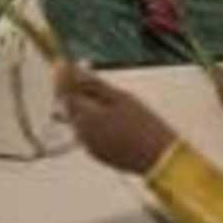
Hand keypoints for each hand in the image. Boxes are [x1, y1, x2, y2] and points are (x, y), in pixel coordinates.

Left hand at [55, 62, 174, 174]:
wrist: (159, 158)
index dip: (64, 79)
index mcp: (85, 117)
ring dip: (86, 107)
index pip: (64, 93)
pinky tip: (112, 117)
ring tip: (105, 97)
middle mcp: (82, 133)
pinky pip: (89, 133)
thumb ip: (94, 84)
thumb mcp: (121, 98)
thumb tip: (75, 71)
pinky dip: (95, 122)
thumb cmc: (143, 124)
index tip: (65, 65)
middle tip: (86, 77)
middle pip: (70, 107)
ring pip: (80, 120)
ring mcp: (89, 146)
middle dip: (76, 91)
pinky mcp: (98, 155)